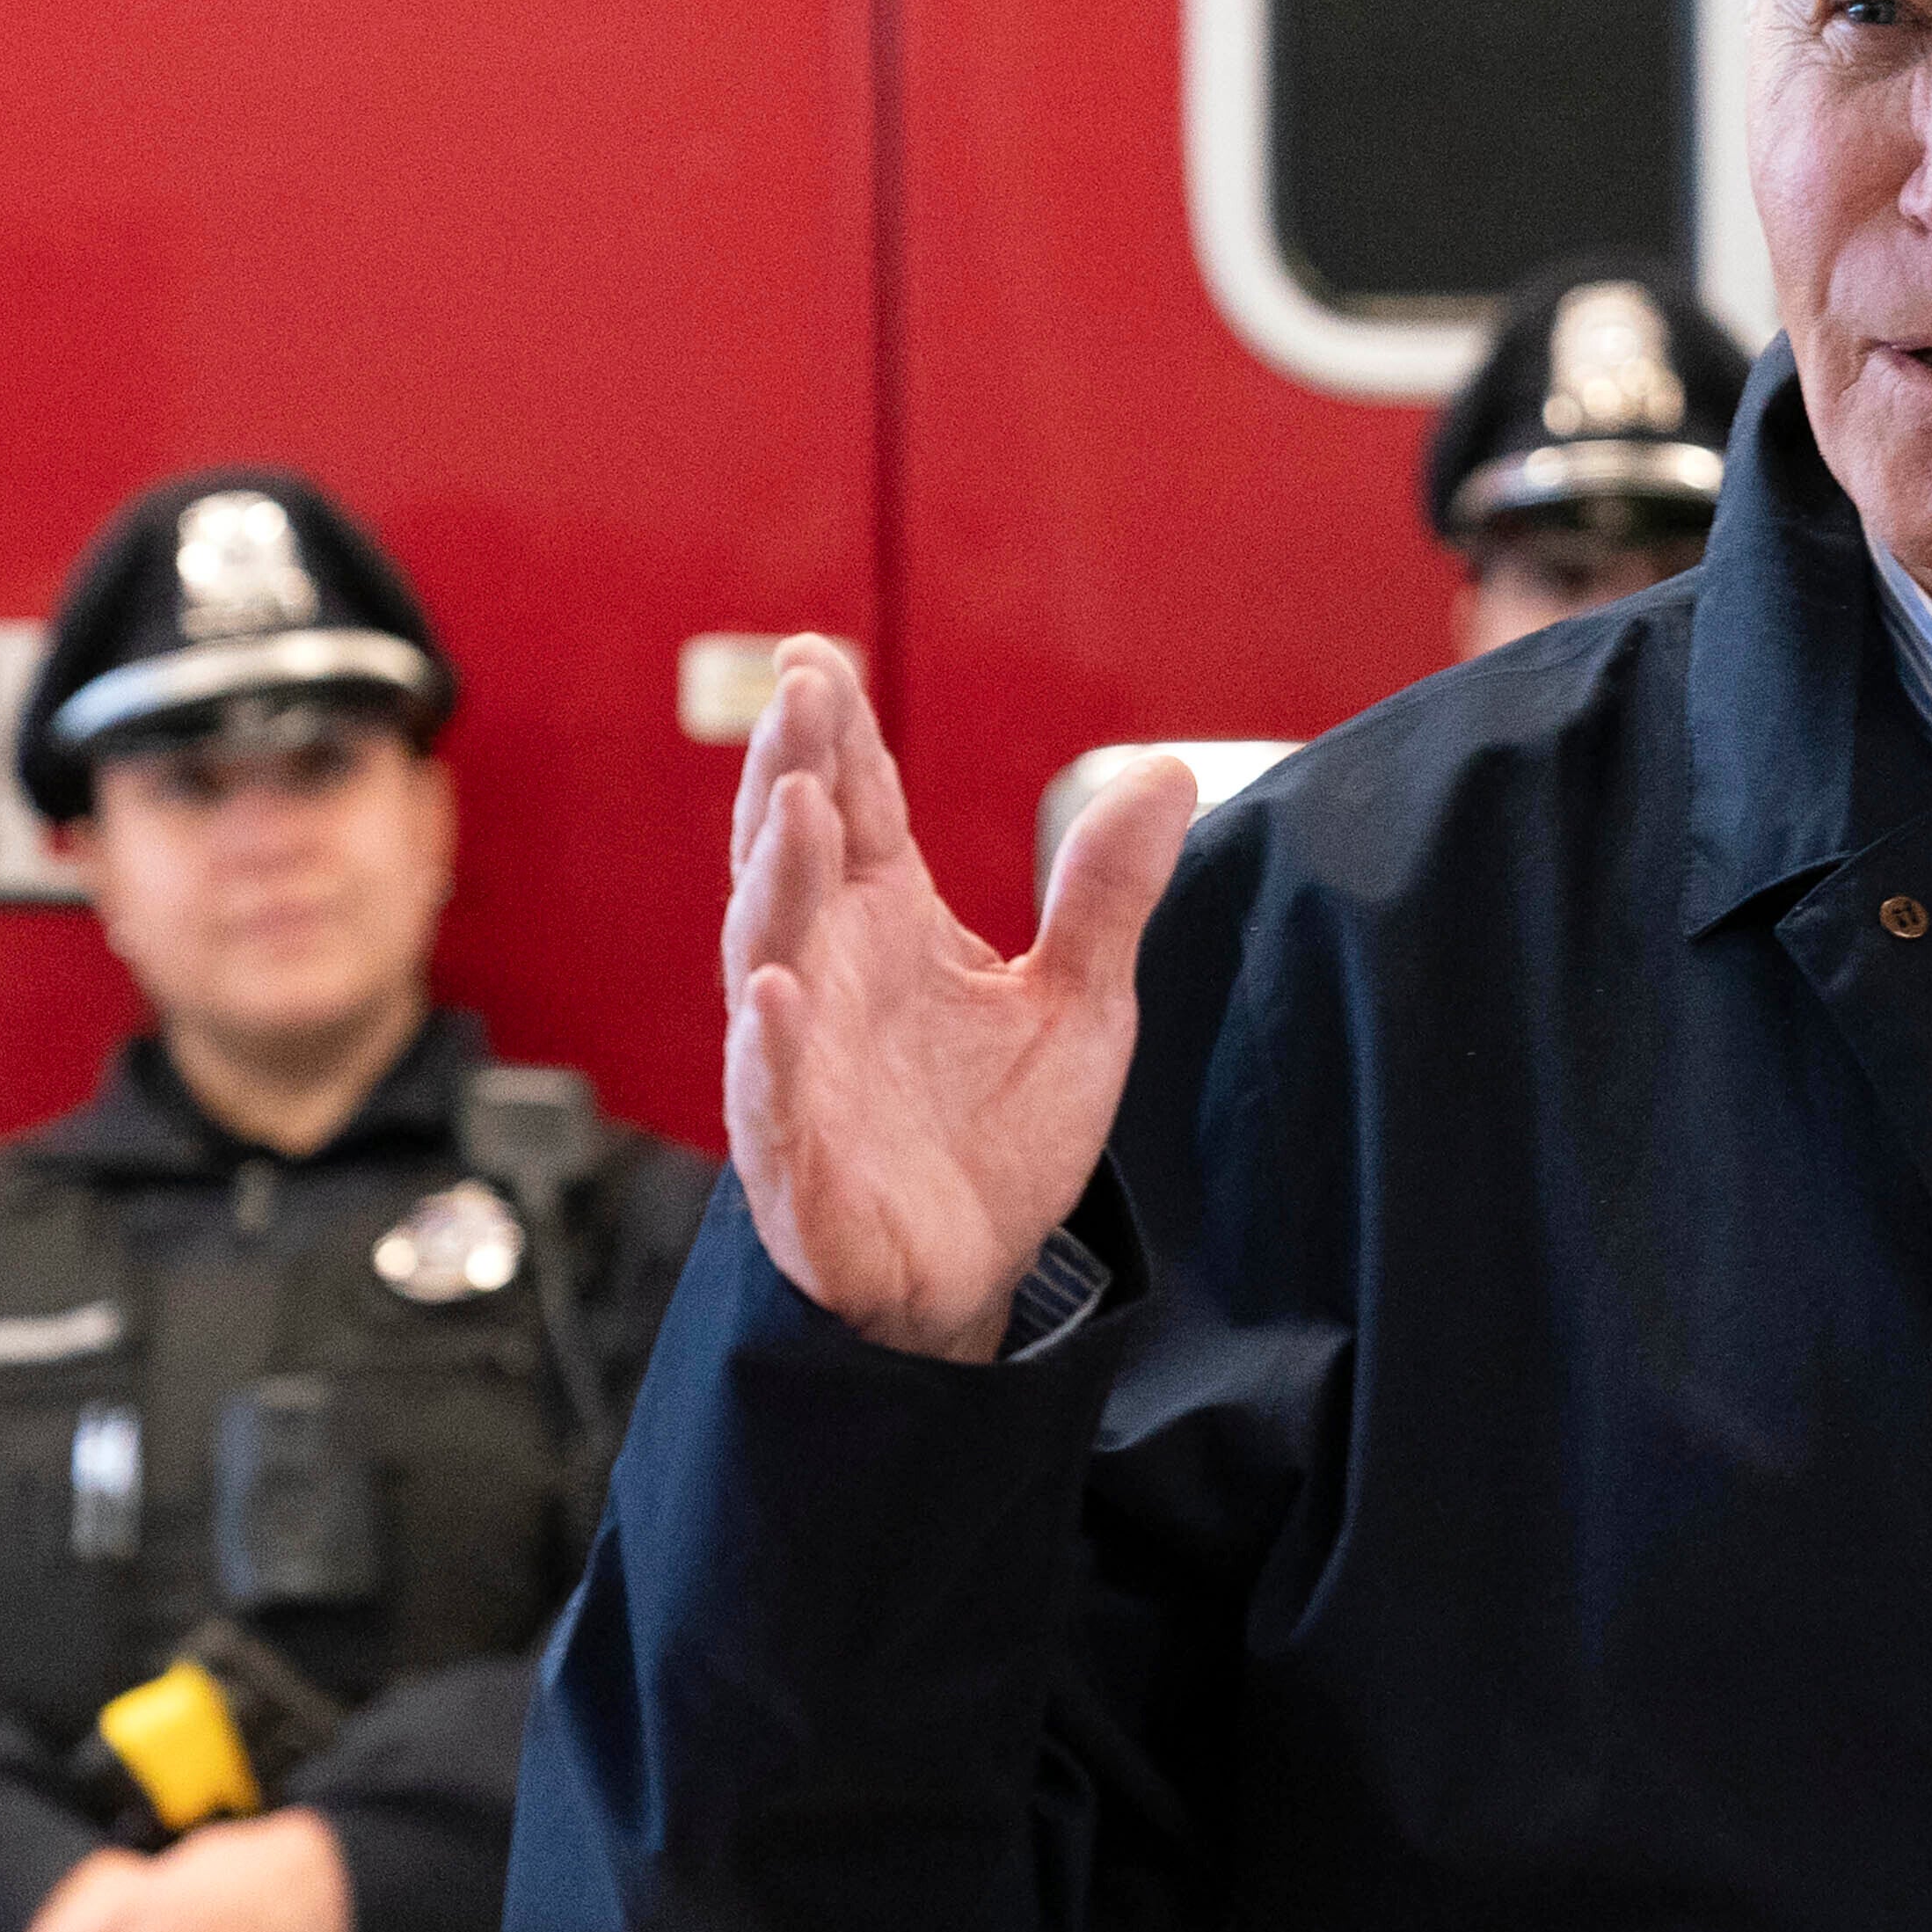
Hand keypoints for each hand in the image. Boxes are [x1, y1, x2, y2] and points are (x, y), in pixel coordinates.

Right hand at [724, 637, 1198, 1360]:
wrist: (973, 1273)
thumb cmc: (999, 1131)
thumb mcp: (1080, 1000)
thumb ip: (1107, 892)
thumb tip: (1165, 769)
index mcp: (885, 923)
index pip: (854, 807)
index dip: (834, 734)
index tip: (821, 659)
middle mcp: (825, 974)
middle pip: (792, 856)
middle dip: (791, 772)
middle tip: (802, 692)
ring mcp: (798, 1058)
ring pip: (766, 952)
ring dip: (777, 879)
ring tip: (799, 806)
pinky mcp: (795, 1151)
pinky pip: (768, 1092)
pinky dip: (766, 1046)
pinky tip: (771, 994)